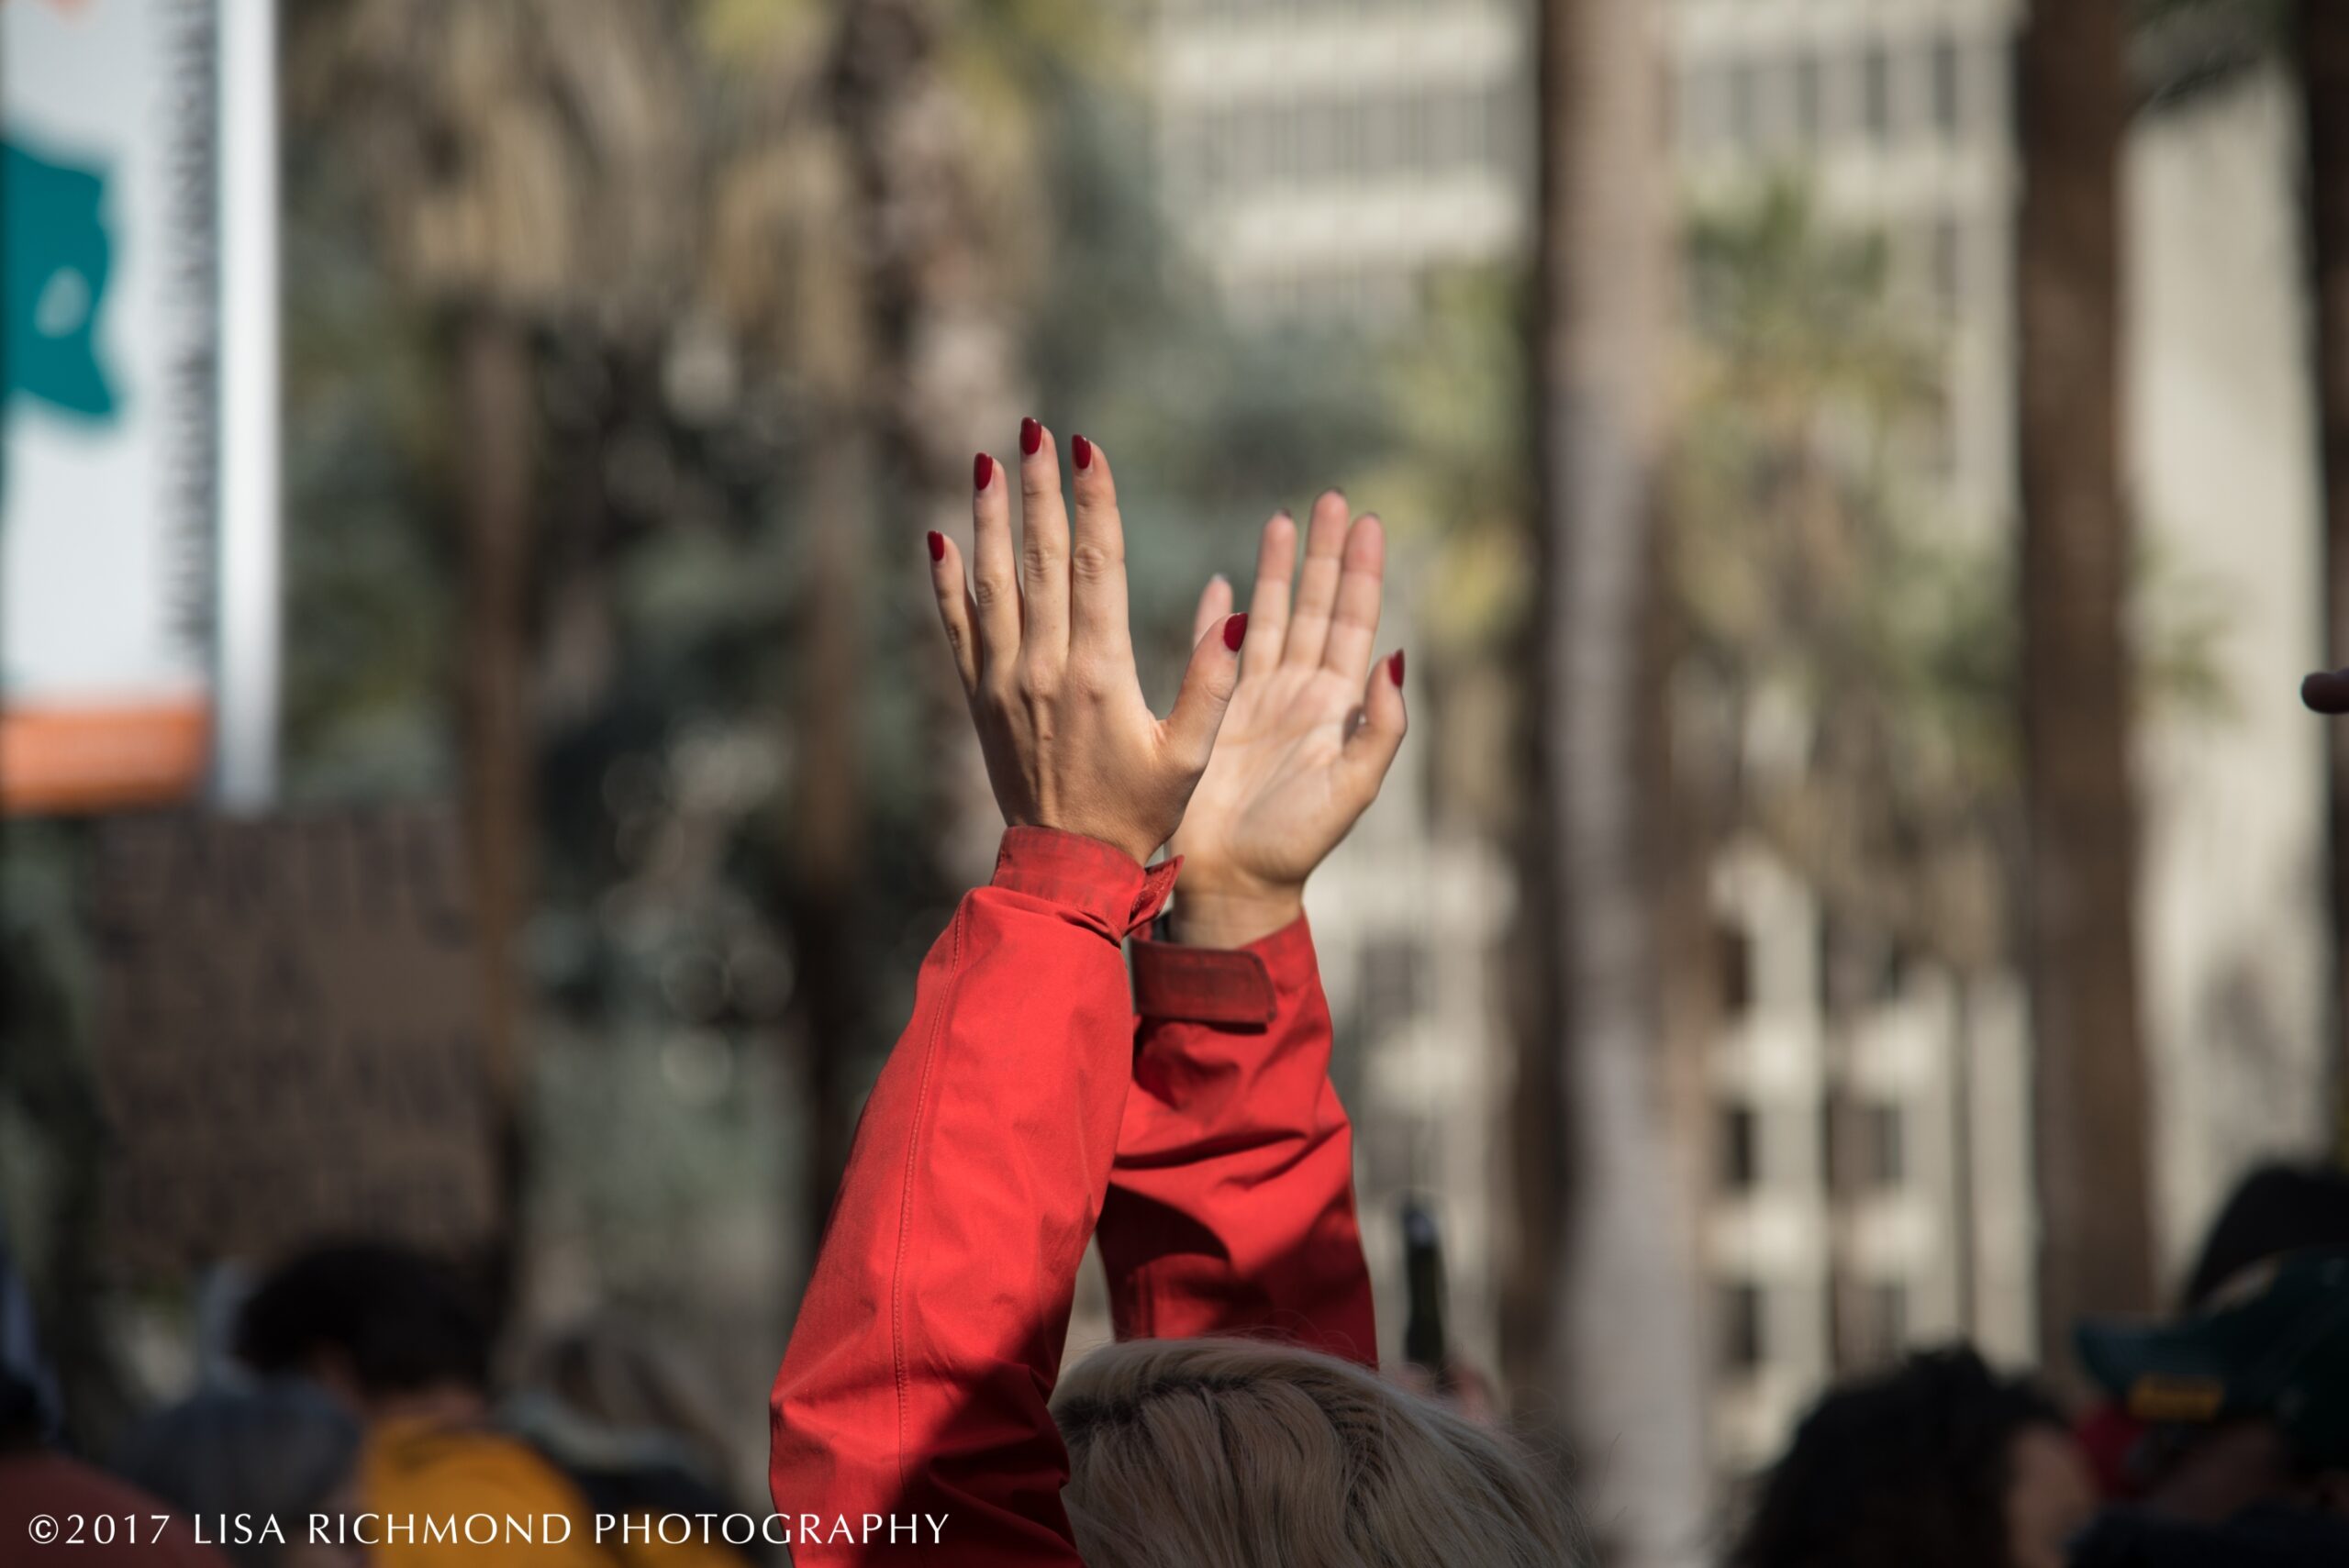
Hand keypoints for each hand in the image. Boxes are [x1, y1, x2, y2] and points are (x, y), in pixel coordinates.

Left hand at [927, 421, 1243, 867]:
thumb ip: (1212, 685)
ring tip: (987, 461)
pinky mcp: (979, 697)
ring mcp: (1003, 680)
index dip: (1093, 502)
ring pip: (992, 582)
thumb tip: (1235, 617)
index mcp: (1100, 673)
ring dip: (989, 518)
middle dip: (1037, 489)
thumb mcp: (1189, 757)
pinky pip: (956, 626)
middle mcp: (1044, 667)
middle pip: (1040, 558)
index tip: (1086, 448)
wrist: (1065, 866)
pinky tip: (940, 535)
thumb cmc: (1138, 812)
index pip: (1095, 566)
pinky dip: (946, 580)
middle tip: (1034, 429)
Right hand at [1167, 491, 1405, 946]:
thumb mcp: (1352, 789)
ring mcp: (1256, 699)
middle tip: (1333, 499)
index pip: (1355, 623)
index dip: (1362, 573)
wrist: (1232, 880)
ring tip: (1283, 518)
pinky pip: (1217, 650)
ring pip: (1273, 617)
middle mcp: (1299, 693)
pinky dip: (1219, 615)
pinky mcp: (1214, 711)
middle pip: (1318, 606)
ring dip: (1279, 569)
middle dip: (1325, 553)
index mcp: (1335, 706)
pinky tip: (1222, 581)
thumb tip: (1395, 657)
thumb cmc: (1295, 844)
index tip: (1370, 522)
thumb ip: (1380, 728)